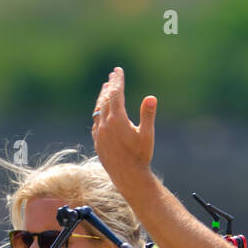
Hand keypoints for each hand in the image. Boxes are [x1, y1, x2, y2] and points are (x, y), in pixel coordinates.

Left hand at [91, 66, 156, 185]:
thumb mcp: (147, 135)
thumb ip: (148, 115)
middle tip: (113, 74)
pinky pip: (96, 122)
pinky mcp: (98, 142)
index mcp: (117, 119)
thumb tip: (151, 97)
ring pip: (99, 110)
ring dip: (102, 97)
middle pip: (106, 99)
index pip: (116, 94)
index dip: (118, 81)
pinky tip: (100, 111)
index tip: (118, 70)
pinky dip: (98, 112)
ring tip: (105, 88)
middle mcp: (105, 124)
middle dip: (110, 85)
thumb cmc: (140, 156)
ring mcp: (99, 133)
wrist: (127, 177)